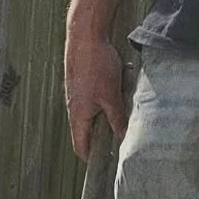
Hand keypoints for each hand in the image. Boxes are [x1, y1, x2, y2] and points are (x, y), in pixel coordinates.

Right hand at [64, 29, 127, 159]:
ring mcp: (77, 96)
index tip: (106, 162)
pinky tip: (117, 89)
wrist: (85, 36)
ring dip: (106, 115)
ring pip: (92, 114)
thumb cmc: (95, 66)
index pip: (81, 147)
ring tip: (121, 109)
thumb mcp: (111, 96)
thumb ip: (117, 118)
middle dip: (103, 136)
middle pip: (87, 132)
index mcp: (78, 118)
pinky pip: (94, 99)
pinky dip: (104, 100)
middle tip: (120, 136)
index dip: (91, 158)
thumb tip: (123, 137)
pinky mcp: (82, 84)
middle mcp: (75, 109)